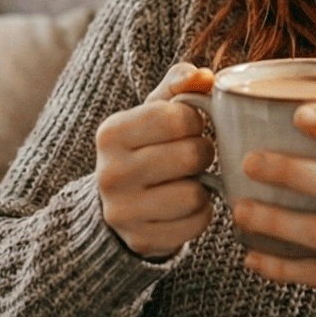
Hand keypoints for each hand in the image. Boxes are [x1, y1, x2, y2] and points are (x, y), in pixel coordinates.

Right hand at [96, 62, 216, 259]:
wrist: (116, 206)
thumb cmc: (144, 148)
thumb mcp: (152, 112)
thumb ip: (178, 86)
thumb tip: (204, 76)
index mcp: (111, 133)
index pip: (179, 117)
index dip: (195, 120)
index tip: (187, 127)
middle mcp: (110, 173)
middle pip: (192, 155)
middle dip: (202, 153)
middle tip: (192, 155)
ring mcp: (123, 212)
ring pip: (195, 194)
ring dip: (202, 186)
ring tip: (187, 180)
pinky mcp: (142, 240)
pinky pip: (196, 223)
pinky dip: (200, 213)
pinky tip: (184, 206)